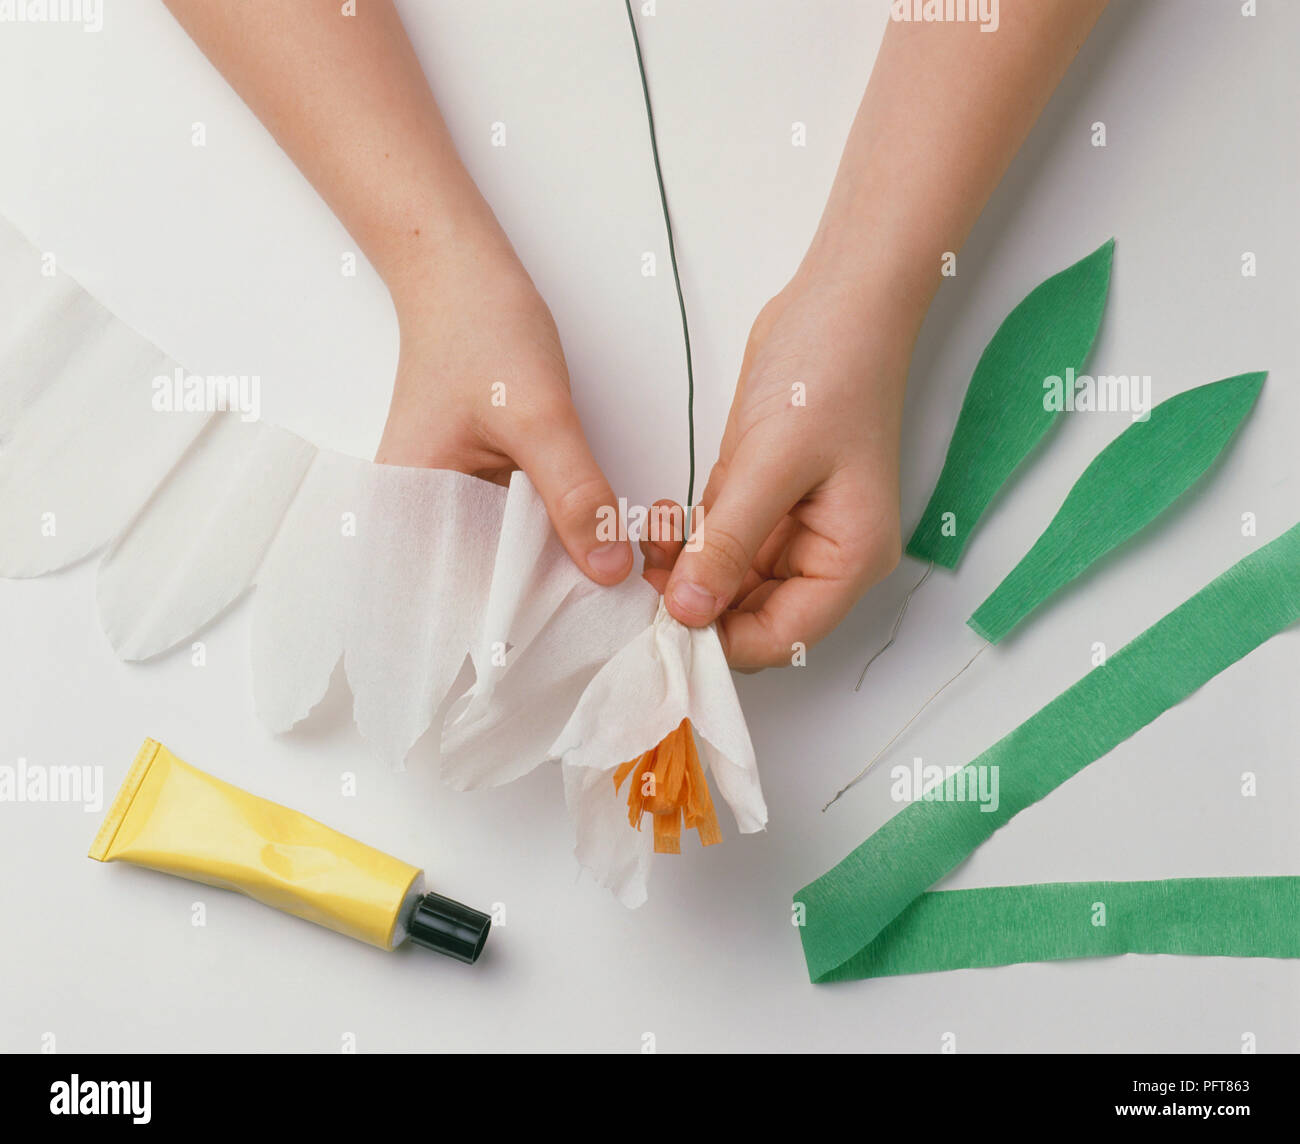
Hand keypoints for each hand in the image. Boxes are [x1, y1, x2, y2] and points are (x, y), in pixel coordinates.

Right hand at [375, 226, 632, 584]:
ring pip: (511, 559)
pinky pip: (519, 530)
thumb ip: (575, 494)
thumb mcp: (538, 415)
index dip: (525, 619)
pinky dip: (555, 535)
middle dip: (549, 597)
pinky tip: (593, 543)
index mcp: (408, 513)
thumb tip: (609, 570)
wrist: (462, 275)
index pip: (466, 596)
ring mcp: (450, 505)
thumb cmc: (480, 331)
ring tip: (611, 583)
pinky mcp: (479, 490)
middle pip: (490, 585)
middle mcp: (421, 519)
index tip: (587, 633)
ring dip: (557, 566)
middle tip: (616, 612)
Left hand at [649, 267, 917, 669]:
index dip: (719, 638)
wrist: (838, 300)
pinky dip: (688, 542)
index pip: (780, 638)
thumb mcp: (774, 462)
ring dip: (684, 571)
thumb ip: (730, 541)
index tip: (663, 615)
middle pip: (750, 617)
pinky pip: (718, 544)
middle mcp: (823, 555)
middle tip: (647, 572)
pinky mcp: (761, 500)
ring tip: (653, 533)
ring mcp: (791, 529)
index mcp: (848, 560)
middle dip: (695, 602)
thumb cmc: (831, 371)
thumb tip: (689, 610)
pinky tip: (664, 518)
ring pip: (727, 584)